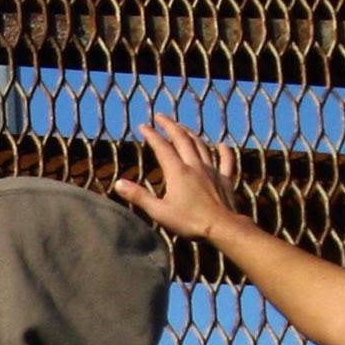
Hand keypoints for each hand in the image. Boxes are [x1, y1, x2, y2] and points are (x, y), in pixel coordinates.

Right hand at [112, 114, 251, 241]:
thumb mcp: (159, 212)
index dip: (152, 135)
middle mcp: (195, 166)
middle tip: (161, 117)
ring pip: (201, 145)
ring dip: (190, 134)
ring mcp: (212, 171)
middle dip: (170, 126)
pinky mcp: (225, 179)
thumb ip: (139, 196)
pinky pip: (226, 160)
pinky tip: (221, 145)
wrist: (221, 227)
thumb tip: (118, 184)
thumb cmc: (189, 222)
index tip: (143, 126)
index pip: (162, 147)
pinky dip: (224, 151)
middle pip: (182, 139)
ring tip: (182, 127)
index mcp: (178, 172)